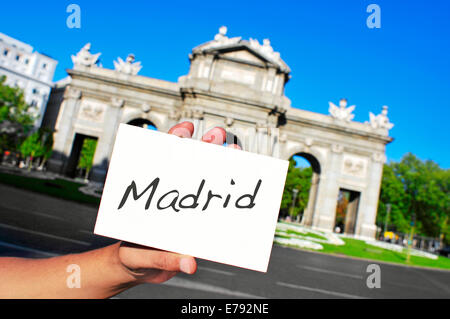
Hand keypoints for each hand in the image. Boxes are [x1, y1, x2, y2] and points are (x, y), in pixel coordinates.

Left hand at [116, 121, 235, 283]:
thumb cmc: (131, 256)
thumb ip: (163, 259)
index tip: (185, 130)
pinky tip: (237, 184)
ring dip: (221, 164)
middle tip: (218, 135)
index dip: (173, 143)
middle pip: (190, 166)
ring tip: (234, 151)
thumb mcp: (140, 256)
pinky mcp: (196, 223)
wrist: (136, 270)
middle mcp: (171, 198)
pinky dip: (227, 197)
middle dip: (205, 147)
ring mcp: (185, 208)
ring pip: (205, 181)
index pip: (163, 163)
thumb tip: (190, 263)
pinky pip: (213, 207)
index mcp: (153, 197)